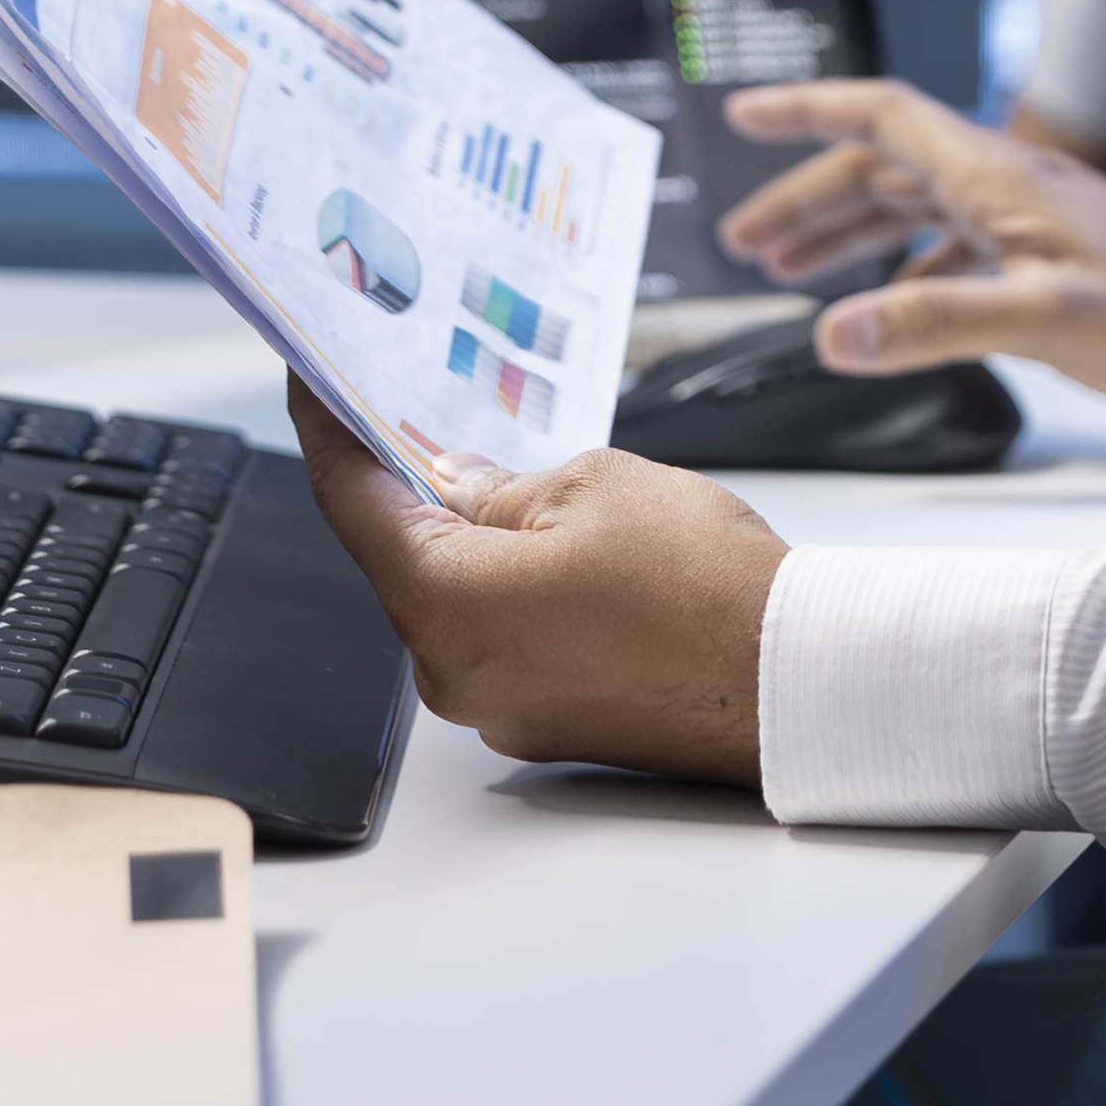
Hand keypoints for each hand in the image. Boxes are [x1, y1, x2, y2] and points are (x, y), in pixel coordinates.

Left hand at [288, 384, 780, 780]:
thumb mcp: (592, 486)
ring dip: (482, 546)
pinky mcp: (549, 720)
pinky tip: (577, 553)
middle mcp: (454, 672)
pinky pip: (508, 641)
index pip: (351, 502)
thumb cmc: (702, 587)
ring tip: (536, 486)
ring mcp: (501, 707)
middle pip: (406, 560)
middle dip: (419, 489)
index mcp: (444, 604)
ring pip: (462, 603)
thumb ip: (504, 486)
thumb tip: (463, 487)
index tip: (312, 385)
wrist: (793, 682)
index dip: (327, 430)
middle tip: (430, 417)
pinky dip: (521, 594)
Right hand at [718, 78, 1105, 407]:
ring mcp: (1025, 218)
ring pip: (913, 208)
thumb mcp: (1043, 318)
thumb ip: (934, 324)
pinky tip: (884, 307)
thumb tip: (832, 335)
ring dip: (847, 234)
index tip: (745, 111)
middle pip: (883, 168)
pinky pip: (949, 248)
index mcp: (996, 174)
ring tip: (789, 270)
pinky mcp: (1045, 255)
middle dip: (807, 196)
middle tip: (746, 238)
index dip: (806, 111)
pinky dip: (901, 270)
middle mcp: (1004, 184)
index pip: (879, 118)